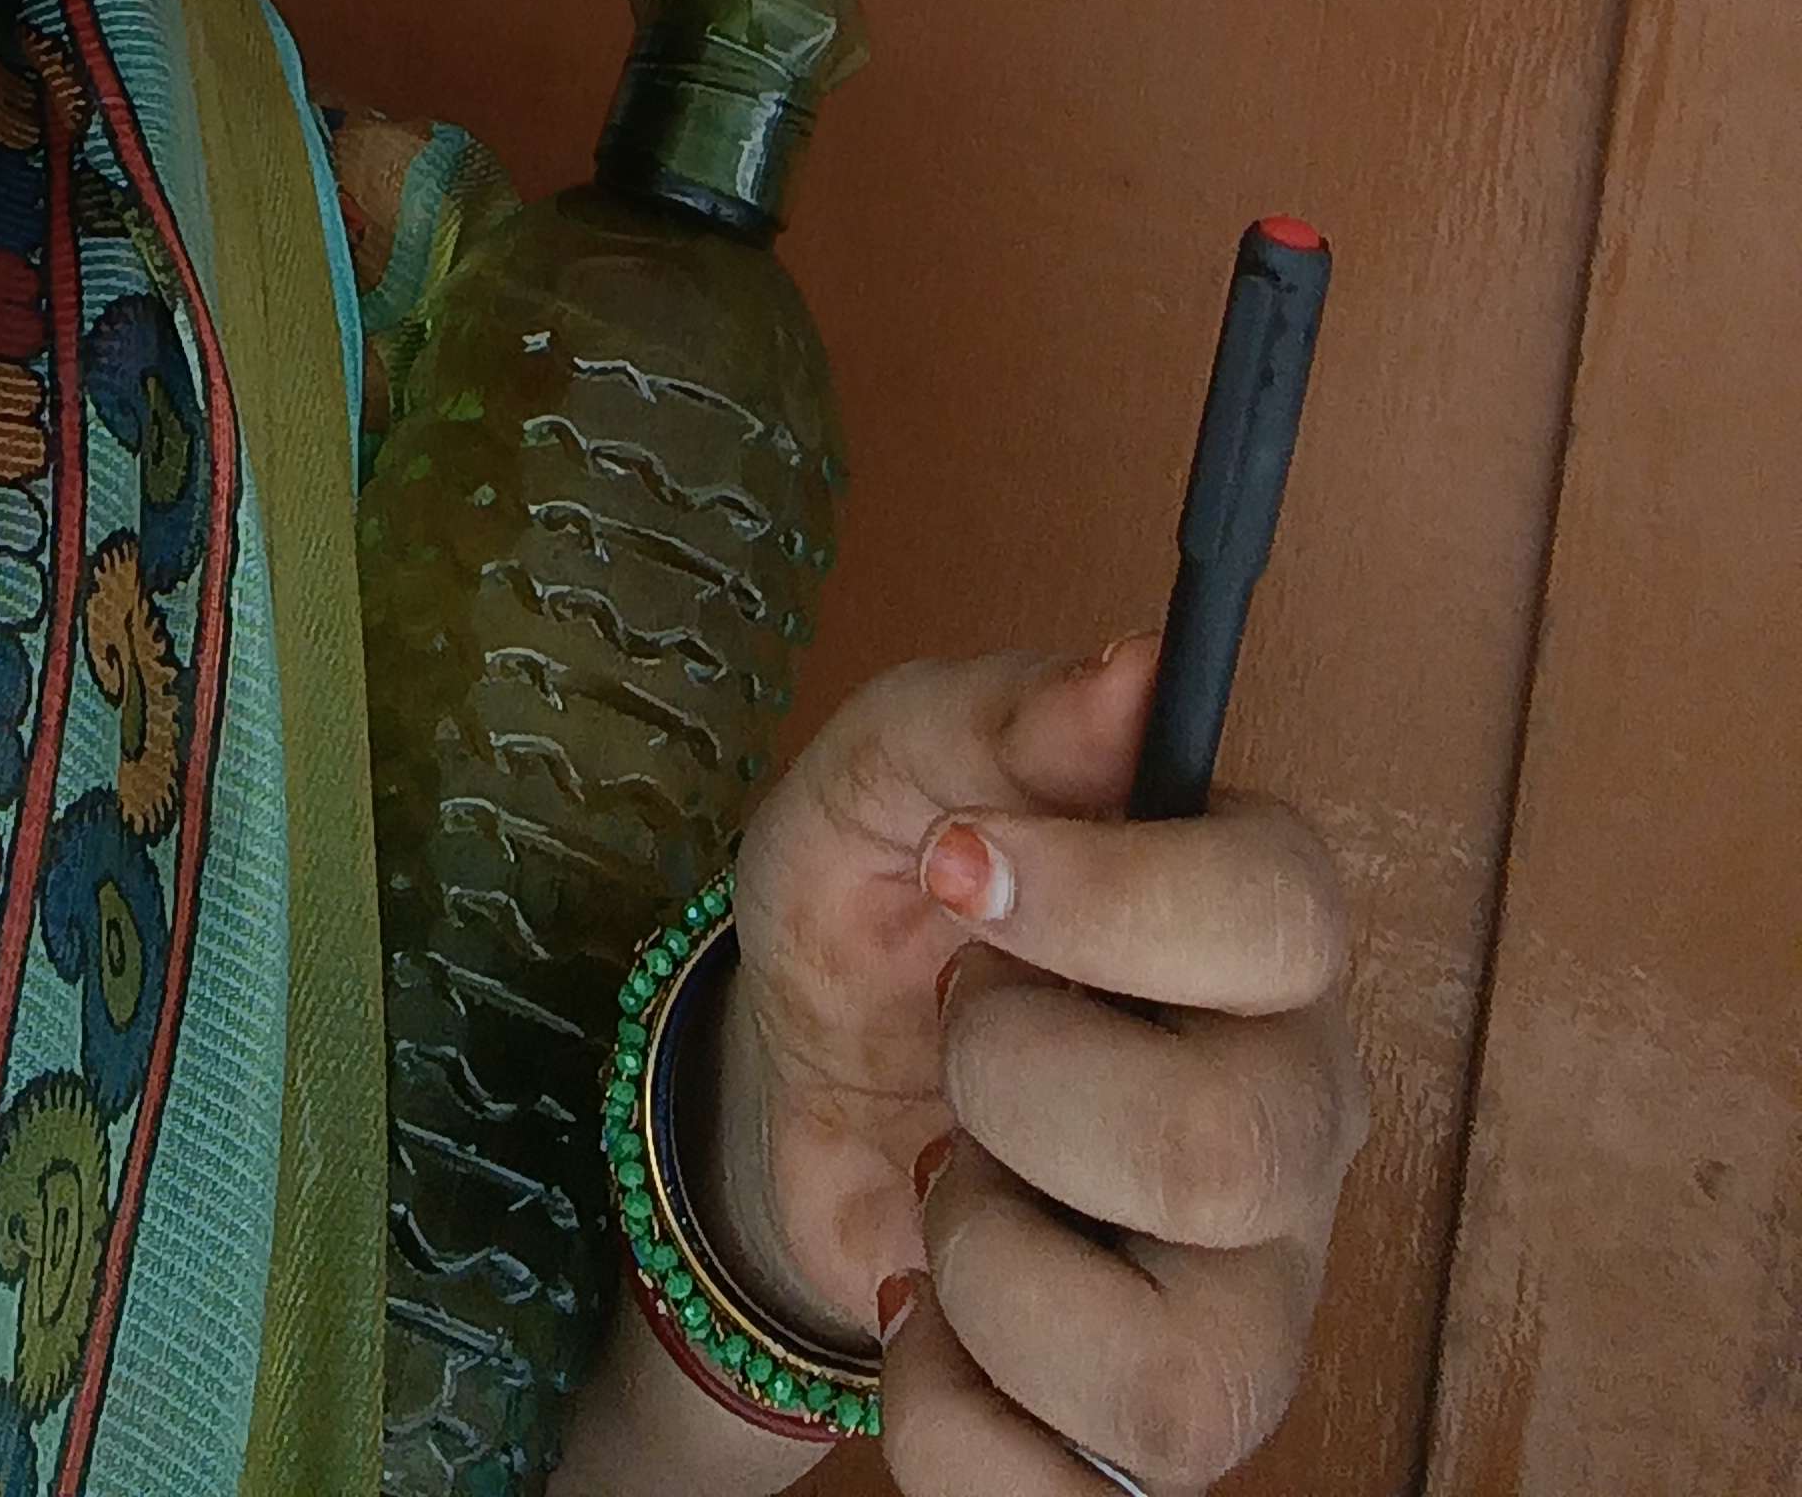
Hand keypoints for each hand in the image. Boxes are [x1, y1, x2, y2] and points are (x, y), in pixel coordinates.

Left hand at [713, 643, 1362, 1490]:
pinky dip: (950, 1416)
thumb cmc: (883, 908)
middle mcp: (1291, 1122)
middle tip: (959, 1039)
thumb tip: (1130, 673)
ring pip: (1185, 1375)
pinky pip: (1086, 1495)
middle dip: (1016, 1088)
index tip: (964, 868)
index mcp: (1255, 938)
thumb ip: (1001, 719)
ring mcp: (1246, 1298)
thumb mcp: (886, 773)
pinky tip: (921, 1320)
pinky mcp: (1159, 1431)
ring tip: (950, 1192)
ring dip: (990, 1274)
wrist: (797, 1080)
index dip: (1113, 900)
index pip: (1288, 916)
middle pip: (1224, 1151)